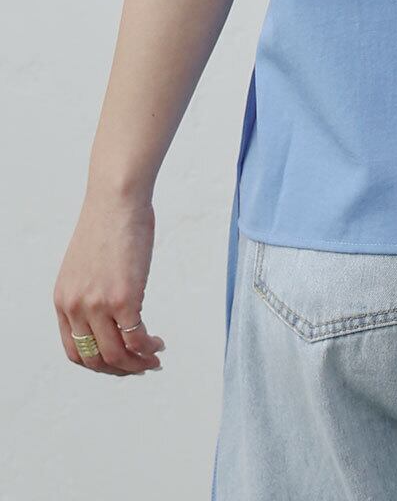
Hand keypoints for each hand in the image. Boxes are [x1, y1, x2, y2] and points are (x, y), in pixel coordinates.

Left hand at [53, 191, 164, 375]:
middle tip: (140, 366)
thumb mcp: (86, 264)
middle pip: (96, 359)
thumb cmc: (108, 223)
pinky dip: (148, 348)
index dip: (99, 364)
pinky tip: (158, 343)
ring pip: (116, 355)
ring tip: (154, 358)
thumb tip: (110, 308)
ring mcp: (98, 305)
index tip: (119, 361)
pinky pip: (135, 338)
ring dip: (137, 364)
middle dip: (121, 369)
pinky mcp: (124, 298)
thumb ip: (91, 290)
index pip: (75, 350)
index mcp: (63, 300)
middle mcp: (76, 307)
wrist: (116, 200)